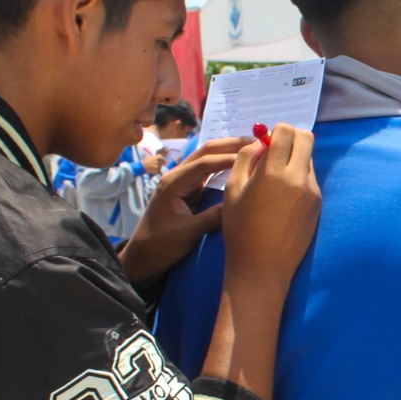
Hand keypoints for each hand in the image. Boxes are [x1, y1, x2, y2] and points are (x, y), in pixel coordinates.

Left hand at [118, 137, 247, 285]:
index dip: (230, 157)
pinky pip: (208, 173)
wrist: (142, 258)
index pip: (205, 162)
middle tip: (258, 141)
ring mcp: (182, 183)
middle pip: (206, 152)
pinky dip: (224, 166)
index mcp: (173, 183)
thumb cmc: (160, 246)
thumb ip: (212, 218)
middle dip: (231, 144)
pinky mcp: (187, 192)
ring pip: (207, 159)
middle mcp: (177, 177)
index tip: (255, 155)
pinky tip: (240, 167)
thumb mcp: (188, 233)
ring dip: (229, 152)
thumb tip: (239, 204)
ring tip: (254, 149)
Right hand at [222, 124, 320, 285]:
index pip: (285, 131)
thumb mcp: (232, 190)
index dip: (274, 132)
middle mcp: (297, 179)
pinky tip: (283, 197)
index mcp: (273, 173)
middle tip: (276, 150)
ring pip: (309, 158)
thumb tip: (260, 142)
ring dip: (295, 158)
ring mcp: (312, 192)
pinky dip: (299, 177)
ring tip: (276, 179)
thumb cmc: (240, 229)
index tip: (265, 142)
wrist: (262, 268)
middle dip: (291, 138)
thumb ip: (245, 159)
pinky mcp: (318, 205)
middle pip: (306, 138)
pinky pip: (310, 179)